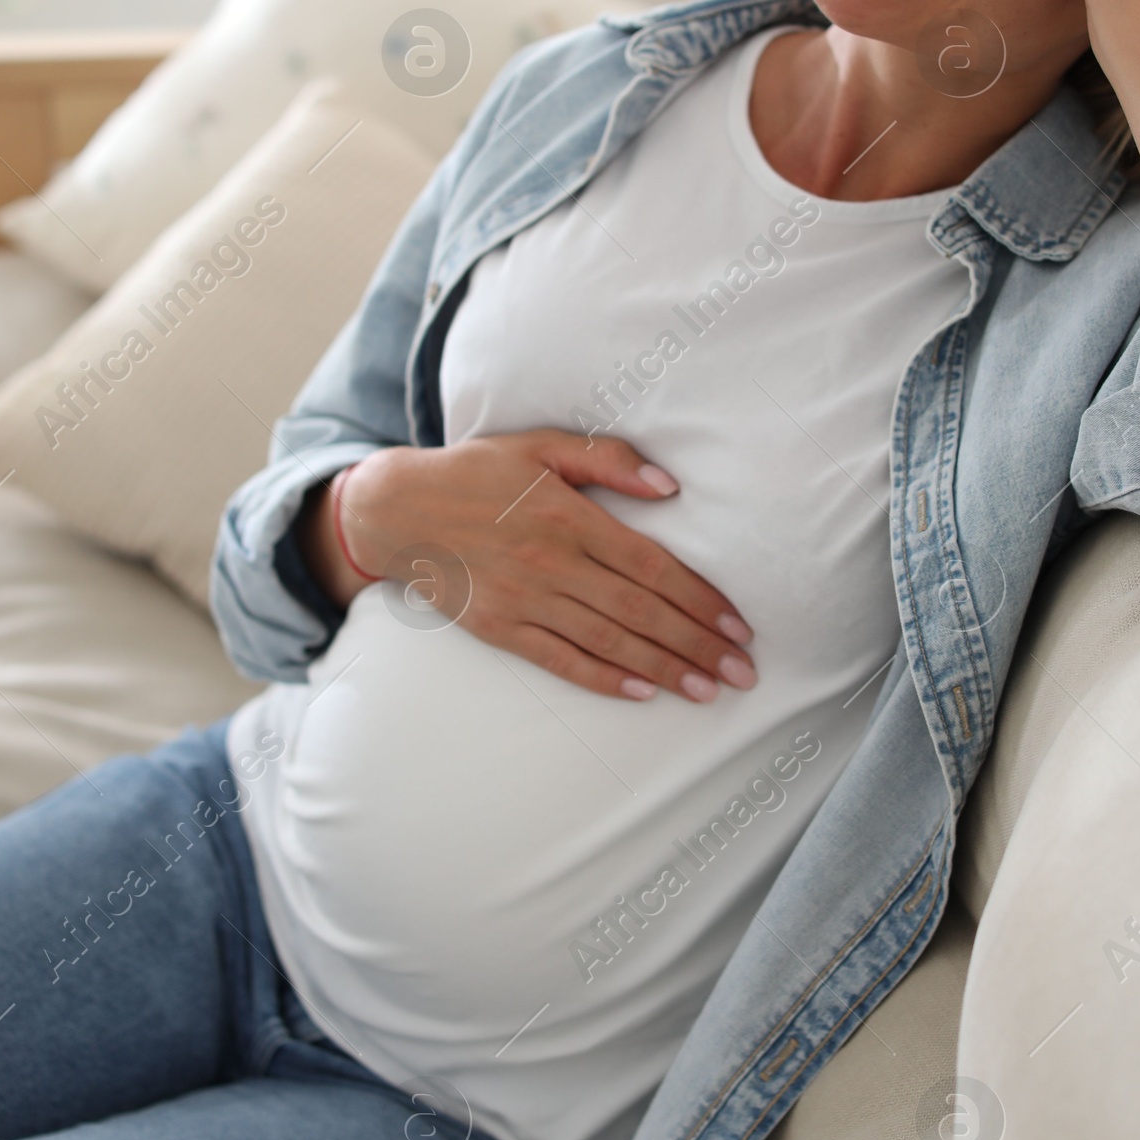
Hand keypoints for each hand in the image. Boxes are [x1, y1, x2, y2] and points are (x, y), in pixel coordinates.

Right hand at [300, 432, 755, 704]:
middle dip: (696, 644)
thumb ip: (606, 459)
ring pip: (606, 641)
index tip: (737, 624)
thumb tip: (669, 485)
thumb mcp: (541, 446)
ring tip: (707, 690)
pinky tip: (640, 693)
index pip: (650, 565)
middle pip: (638, 610)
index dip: (699, 598)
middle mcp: (550, 562)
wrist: (397, 510)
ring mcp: (523, 599)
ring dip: (662, 669)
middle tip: (742, 672)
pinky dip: (601, 678)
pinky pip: (558, 659)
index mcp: (568, 515)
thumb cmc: (478, 472)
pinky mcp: (498, 628)